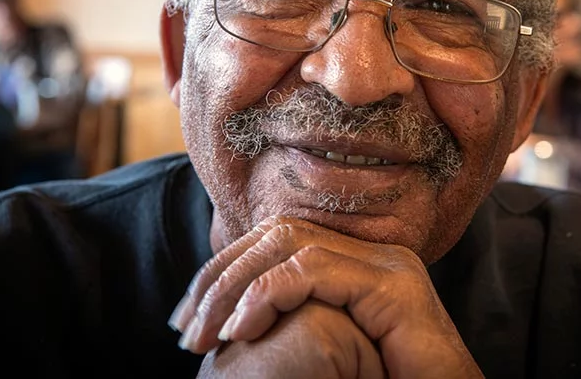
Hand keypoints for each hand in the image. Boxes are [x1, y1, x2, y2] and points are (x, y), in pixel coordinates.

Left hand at [171, 216, 482, 378]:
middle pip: (276, 232)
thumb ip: (292, 321)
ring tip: (205, 334)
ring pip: (289, 242)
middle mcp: (371, 254)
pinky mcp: (394, 288)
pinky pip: (314, 270)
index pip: (275, 239)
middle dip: (220, 276)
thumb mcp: (326, 348)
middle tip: (186, 328)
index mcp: (355, 263)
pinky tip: (241, 329)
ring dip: (234, 287)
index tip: (189, 316)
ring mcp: (387, 265)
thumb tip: (232, 317)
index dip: (224, 269)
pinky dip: (267, 294)